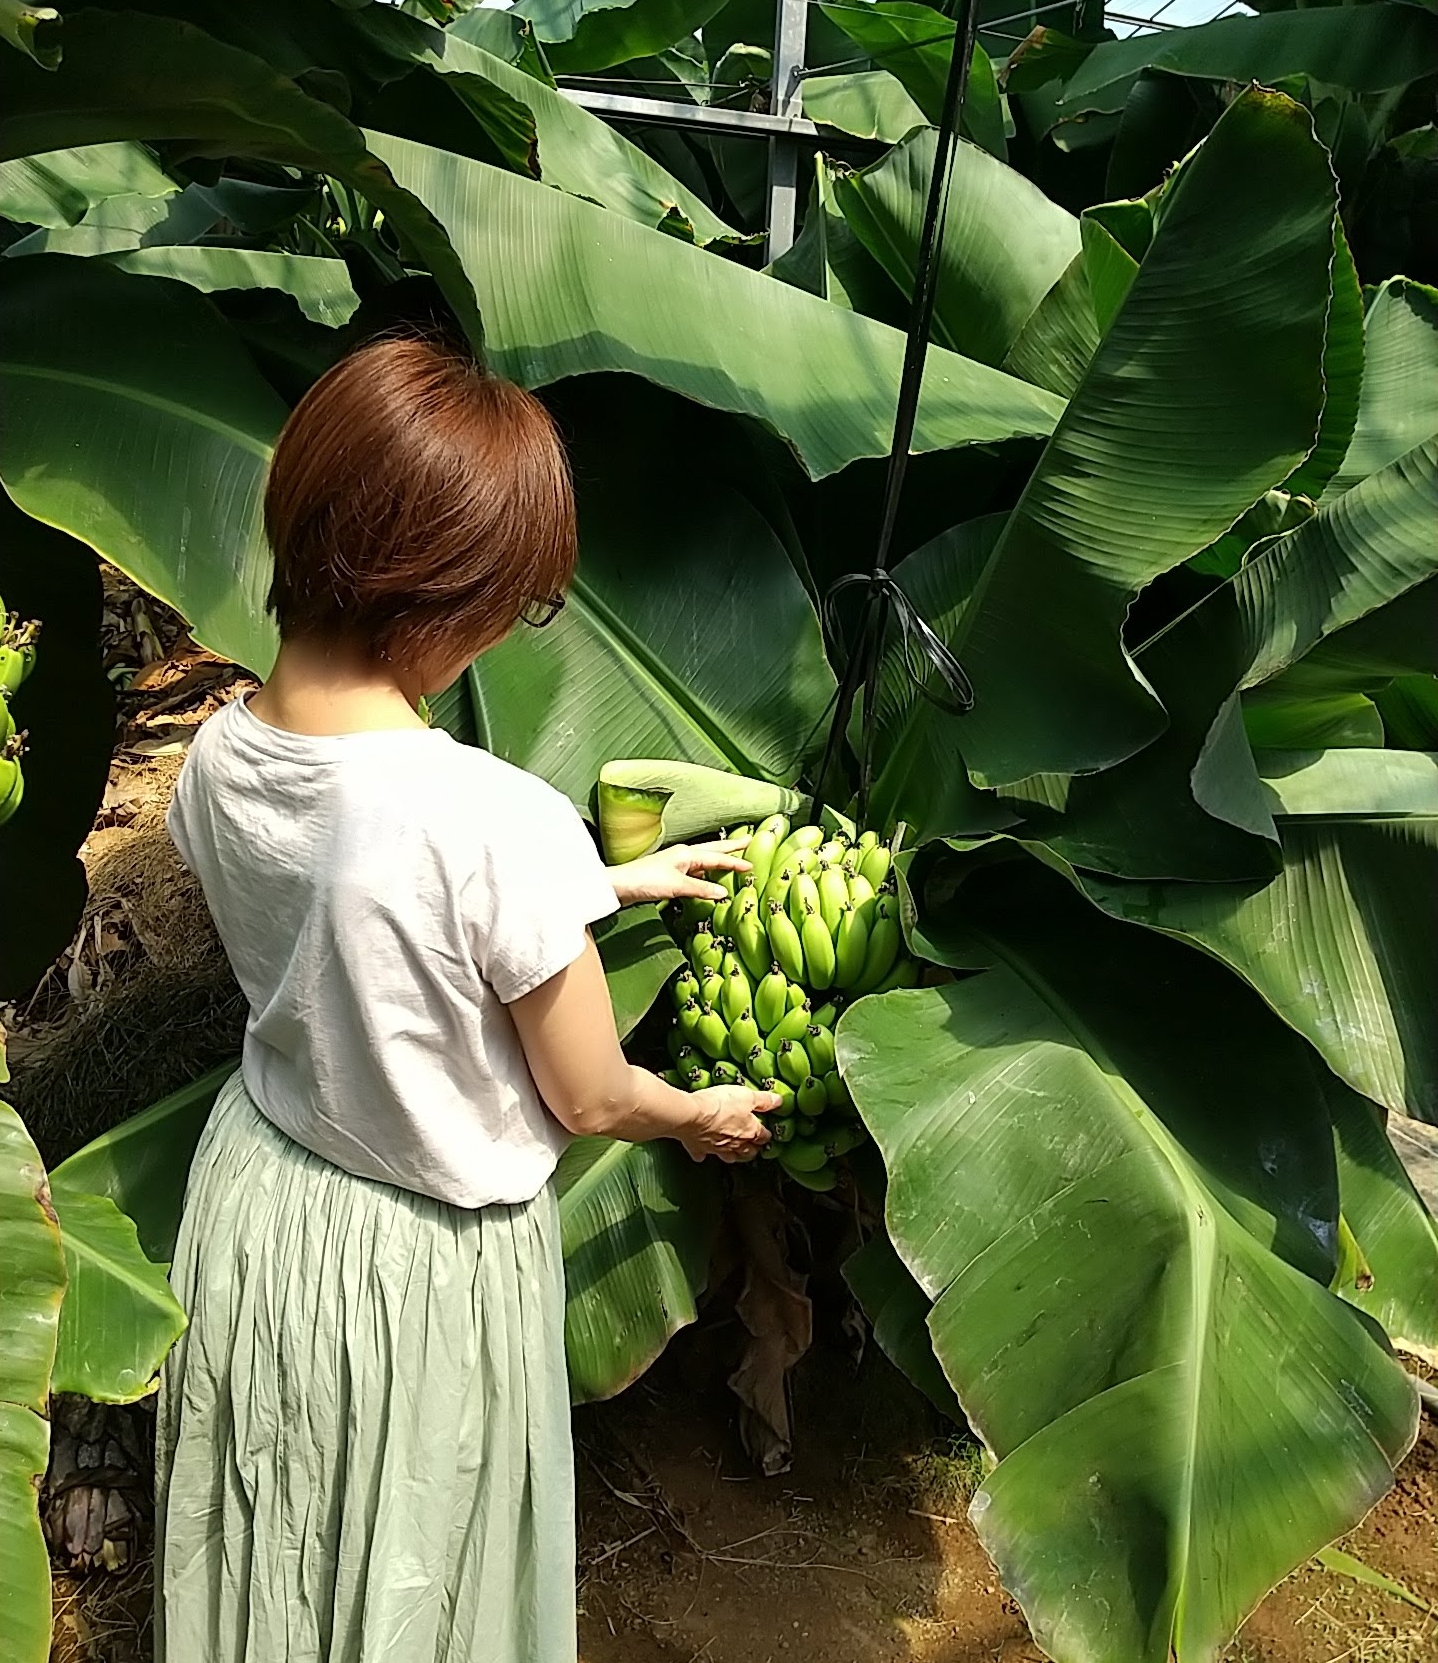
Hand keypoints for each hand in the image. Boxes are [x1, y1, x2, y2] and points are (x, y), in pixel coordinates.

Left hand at [607, 838, 750, 906]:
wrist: (619, 886)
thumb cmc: (645, 881)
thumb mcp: (677, 886)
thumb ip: (701, 889)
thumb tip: (723, 892)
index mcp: (687, 854)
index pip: (717, 857)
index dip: (735, 861)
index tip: (751, 864)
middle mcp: (683, 856)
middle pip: (712, 850)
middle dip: (730, 848)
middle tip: (747, 841)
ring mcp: (676, 865)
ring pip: (704, 860)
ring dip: (719, 859)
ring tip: (733, 858)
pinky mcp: (670, 875)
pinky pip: (695, 871)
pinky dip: (706, 872)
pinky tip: (709, 878)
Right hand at [679, 1085, 778, 1163]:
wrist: (691, 1115)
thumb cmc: (719, 1105)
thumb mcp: (747, 1096)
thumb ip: (763, 1100)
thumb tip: (779, 1101)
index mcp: (750, 1132)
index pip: (764, 1136)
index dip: (767, 1134)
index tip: (768, 1133)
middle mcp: (735, 1144)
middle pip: (748, 1151)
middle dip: (752, 1149)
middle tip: (755, 1146)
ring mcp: (716, 1148)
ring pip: (729, 1156)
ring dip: (732, 1155)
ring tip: (734, 1154)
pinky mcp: (698, 1147)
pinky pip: (701, 1153)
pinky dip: (703, 1154)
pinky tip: (702, 1153)